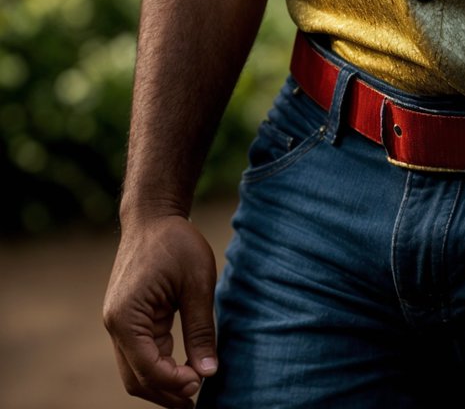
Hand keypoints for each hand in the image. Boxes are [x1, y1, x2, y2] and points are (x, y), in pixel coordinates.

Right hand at [103, 214, 217, 404]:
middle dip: (166, 393)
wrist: (152, 216)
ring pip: (135, 370)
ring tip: (191, 390)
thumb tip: (208, 372)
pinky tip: (182, 371)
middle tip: (196, 401)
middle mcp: (115, 325)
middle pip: (136, 377)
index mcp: (127, 317)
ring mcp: (119, 323)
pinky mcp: (127, 319)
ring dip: (161, 384)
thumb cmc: (176, 242)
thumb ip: (201, 329)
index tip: (200, 383)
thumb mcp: (197, 283)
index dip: (174, 382)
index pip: (147, 367)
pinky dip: (158, 366)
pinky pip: (139, 353)